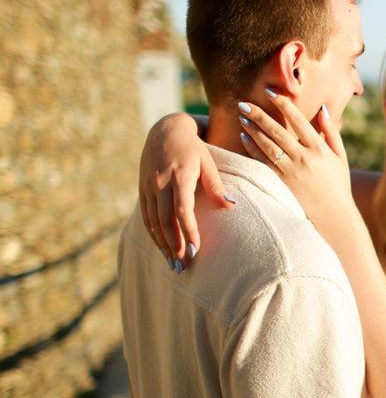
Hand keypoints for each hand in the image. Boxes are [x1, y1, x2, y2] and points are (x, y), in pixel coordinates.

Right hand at [139, 113, 233, 268]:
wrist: (164, 130)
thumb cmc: (193, 148)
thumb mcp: (208, 161)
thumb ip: (216, 185)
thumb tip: (231, 206)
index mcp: (179, 175)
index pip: (182, 209)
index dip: (189, 231)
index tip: (197, 250)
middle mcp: (160, 182)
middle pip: (165, 220)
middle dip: (174, 246)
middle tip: (183, 267)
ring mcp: (148, 187)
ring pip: (153, 221)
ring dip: (163, 245)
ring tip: (173, 265)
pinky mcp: (142, 190)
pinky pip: (146, 216)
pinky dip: (154, 234)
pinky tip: (163, 248)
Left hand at [238, 92, 354, 235]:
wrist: (334, 216)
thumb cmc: (338, 185)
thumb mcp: (340, 157)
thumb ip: (331, 132)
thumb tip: (322, 109)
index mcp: (319, 149)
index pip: (298, 120)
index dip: (283, 104)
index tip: (270, 92)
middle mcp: (305, 158)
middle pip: (278, 131)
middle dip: (260, 114)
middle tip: (244, 103)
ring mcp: (292, 171)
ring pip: (267, 145)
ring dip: (253, 129)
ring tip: (243, 117)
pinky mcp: (282, 183)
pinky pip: (263, 163)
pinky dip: (252, 149)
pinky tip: (244, 137)